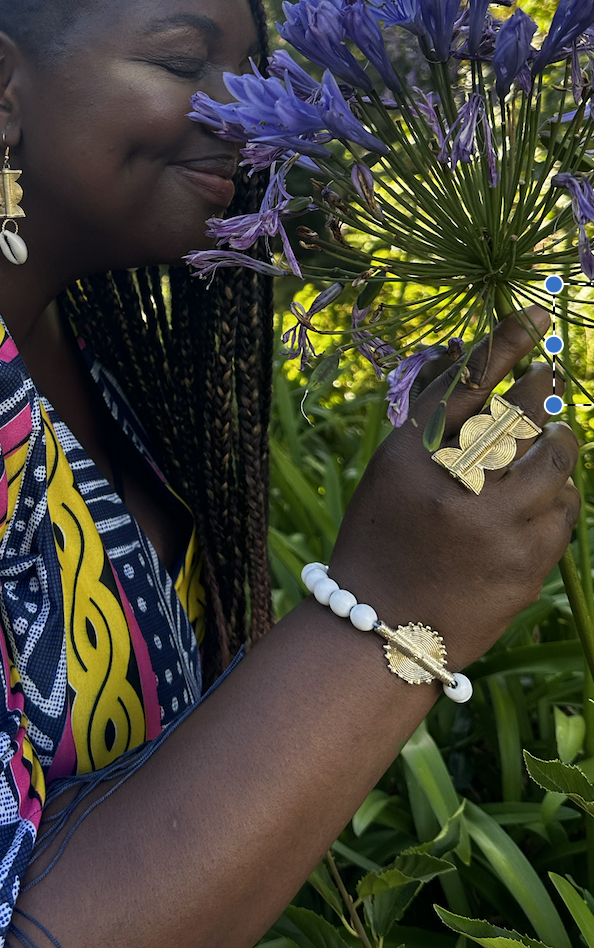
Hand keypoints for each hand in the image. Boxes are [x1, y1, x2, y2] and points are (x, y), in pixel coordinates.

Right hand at [329, 307, 579, 669]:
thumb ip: (431, 422)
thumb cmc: (383, 538)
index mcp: (409, 458)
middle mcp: (451, 489)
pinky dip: (561, 496)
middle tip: (551, 372)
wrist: (382, 630)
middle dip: (542, 386)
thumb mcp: (390, 473)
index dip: (507, 344)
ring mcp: (493, 529)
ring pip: (552, 461)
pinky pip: (564, 512)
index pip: (467, 383)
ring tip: (555, 434)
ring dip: (557, 441)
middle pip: (517, 414)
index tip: (537, 316)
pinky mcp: (526, 566)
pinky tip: (550, 494)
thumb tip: (474, 358)